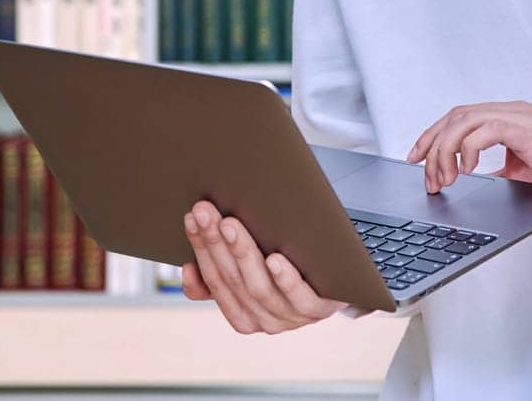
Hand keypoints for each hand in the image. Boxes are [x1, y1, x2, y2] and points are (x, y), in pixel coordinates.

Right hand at [181, 199, 353, 332]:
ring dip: (242, 254)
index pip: (213, 280)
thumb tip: (188, 271)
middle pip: (233, 280)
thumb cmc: (291, 272)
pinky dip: (285, 279)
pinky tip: (275, 259)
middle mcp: (264, 319)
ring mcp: (291, 317)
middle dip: (215, 243)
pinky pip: (299, 297)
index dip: (200, 248)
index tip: (192, 218)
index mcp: (242, 314)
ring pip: (259, 287)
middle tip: (206, 212)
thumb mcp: (253, 275)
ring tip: (231, 226)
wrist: (343, 283)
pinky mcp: (319, 310)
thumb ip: (221, 278)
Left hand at [406, 100, 531, 226]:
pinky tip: (466, 171)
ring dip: (445, 151)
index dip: (433, 136)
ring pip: (465, 121)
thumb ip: (492, 169)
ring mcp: (523, 118)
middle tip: (426, 177)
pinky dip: (467, 150)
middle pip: (456, 116)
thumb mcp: (517, 175)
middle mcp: (515, 112)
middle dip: (432, 146)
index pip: (461, 117)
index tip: (416, 158)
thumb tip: (461, 178)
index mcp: (512, 118)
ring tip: (443, 179)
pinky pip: (485, 130)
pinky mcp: (528, 130)